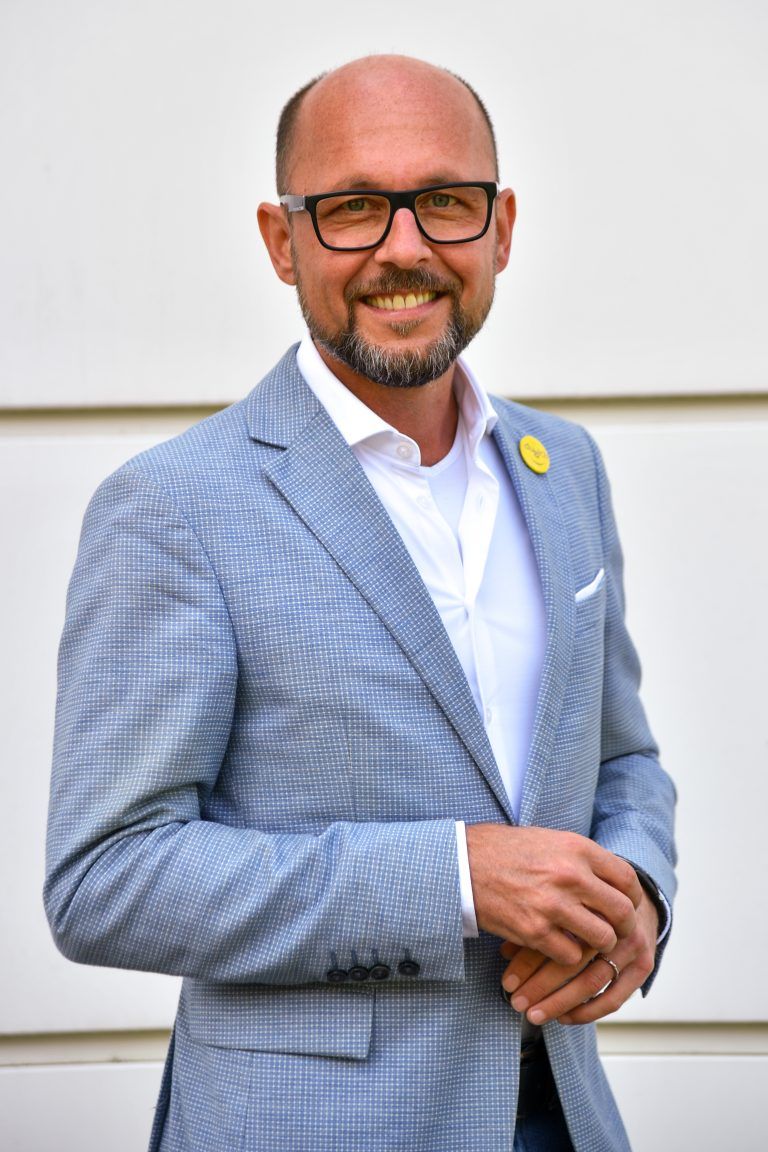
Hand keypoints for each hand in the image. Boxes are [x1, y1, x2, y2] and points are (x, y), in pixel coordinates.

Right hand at [465, 824, 642, 965]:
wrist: (463, 864)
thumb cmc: (504, 850)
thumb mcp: (549, 840)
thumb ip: (581, 858)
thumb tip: (611, 879)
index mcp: (577, 848)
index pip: (626, 878)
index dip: (632, 897)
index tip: (626, 905)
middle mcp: (570, 875)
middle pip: (621, 911)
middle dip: (623, 926)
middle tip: (615, 932)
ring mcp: (553, 905)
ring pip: (601, 938)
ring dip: (598, 945)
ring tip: (588, 942)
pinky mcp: (535, 931)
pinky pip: (572, 955)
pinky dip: (569, 956)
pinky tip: (560, 947)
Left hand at [499, 888, 658, 1024]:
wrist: (635, 901)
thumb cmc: (591, 903)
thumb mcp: (565, 903)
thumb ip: (539, 925)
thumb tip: (504, 951)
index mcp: (590, 900)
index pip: (555, 936)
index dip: (527, 961)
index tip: (507, 981)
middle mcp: (613, 921)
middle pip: (573, 959)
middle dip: (540, 986)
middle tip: (516, 1002)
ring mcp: (631, 944)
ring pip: (592, 981)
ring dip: (560, 1002)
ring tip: (534, 1015)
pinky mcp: (644, 965)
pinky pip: (614, 997)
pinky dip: (587, 1011)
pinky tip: (564, 1017)